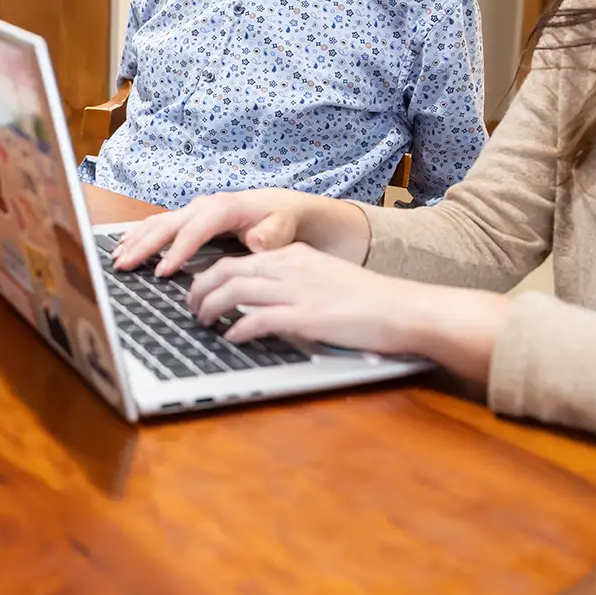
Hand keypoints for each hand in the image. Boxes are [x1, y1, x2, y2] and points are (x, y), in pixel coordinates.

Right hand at [110, 188, 368, 277]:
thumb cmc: (281, 219)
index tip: (163, 272)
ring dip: (136, 241)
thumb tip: (258, 240)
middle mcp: (203, 206)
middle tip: (125, 266)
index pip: (195, 230)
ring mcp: (192, 210)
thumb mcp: (284, 226)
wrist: (280, 207)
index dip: (178, 251)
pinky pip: (159, 226)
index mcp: (223, 208)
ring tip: (117, 259)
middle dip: (144, 246)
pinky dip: (140, 237)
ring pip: (158, 224)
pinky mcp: (188, 218)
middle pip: (168, 225)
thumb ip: (272, 235)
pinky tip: (124, 249)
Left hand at [187, 244, 507, 380]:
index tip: (197, 289)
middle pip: (226, 271)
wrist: (405, 309)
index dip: (209, 274)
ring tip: (202, 323)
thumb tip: (263, 300)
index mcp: (293, 255)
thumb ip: (293, 283)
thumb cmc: (369, 301)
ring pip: (234, 291)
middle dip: (199, 290)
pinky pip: (258, 319)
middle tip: (191, 309)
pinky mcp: (307, 316)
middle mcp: (291, 267)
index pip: (237, 258)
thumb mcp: (324, 278)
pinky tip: (232, 339)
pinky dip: (238, 329)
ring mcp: (298, 291)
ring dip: (210, 309)